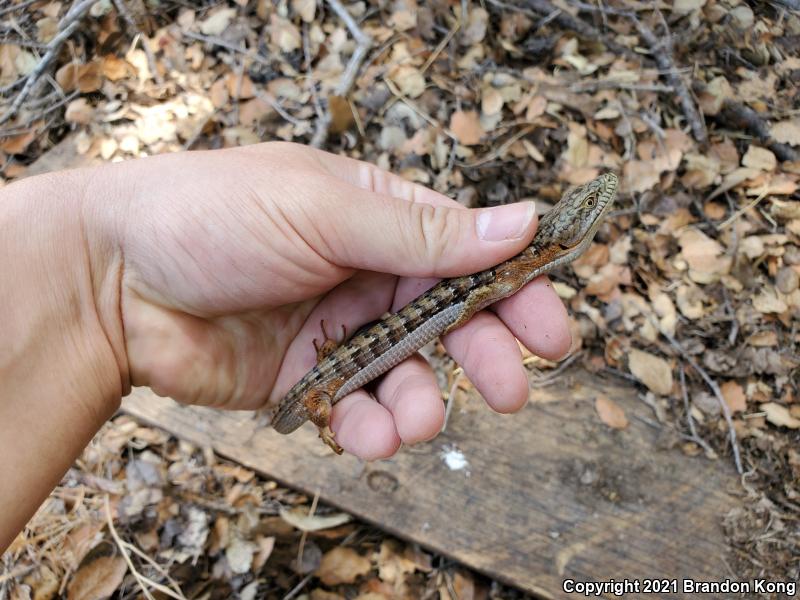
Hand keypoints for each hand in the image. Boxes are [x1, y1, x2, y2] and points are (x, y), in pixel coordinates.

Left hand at [85, 142, 570, 458]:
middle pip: (449, 319)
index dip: (515, 289)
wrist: (113, 278)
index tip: (552, 328)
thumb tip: (522, 223)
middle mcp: (366, 273)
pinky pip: (355, 407)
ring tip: (417, 419)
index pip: (468, 251)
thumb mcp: (324, 211)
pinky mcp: (305, 378)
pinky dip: (369, 427)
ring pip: (407, 373)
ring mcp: (337, 327)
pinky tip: (368, 433)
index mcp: (379, 218)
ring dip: (423, 402)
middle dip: (483, 356)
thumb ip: (423, 231)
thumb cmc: (211, 216)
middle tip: (512, 389)